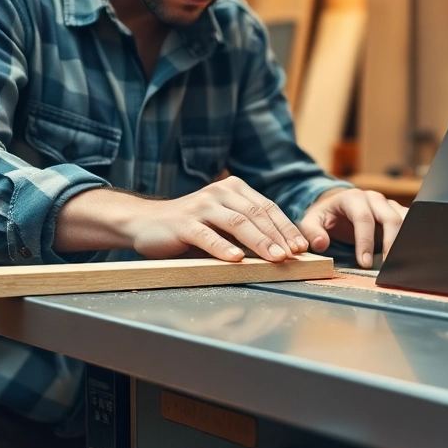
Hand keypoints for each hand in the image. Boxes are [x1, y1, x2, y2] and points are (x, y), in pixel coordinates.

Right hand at [55, 177, 308, 261]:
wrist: (145, 223)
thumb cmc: (190, 228)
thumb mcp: (222, 225)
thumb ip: (247, 231)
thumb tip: (282, 252)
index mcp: (233, 189)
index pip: (267, 208)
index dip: (286, 227)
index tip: (301, 247)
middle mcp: (219, 192)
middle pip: (256, 215)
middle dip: (278, 236)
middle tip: (293, 255)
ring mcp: (201, 205)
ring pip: (237, 223)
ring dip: (258, 242)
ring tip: (274, 258)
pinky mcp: (183, 223)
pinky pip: (206, 236)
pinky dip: (222, 248)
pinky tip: (235, 259)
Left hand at [299, 188, 407, 268]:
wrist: (338, 205)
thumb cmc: (326, 215)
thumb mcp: (311, 221)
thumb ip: (312, 232)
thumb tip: (321, 244)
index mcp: (353, 198)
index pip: (364, 219)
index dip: (365, 242)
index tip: (365, 263)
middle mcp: (374, 199)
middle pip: (390, 218)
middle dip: (391, 243)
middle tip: (387, 267)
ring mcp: (388, 205)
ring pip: (405, 220)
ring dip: (404, 242)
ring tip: (399, 263)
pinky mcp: (397, 213)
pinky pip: (410, 224)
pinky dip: (410, 239)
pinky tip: (407, 256)